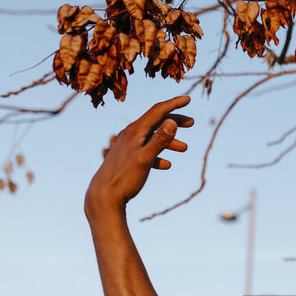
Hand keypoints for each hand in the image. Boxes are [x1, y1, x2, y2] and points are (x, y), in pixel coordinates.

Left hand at [85, 95, 193, 211]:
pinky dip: (158, 155)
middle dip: (174, 121)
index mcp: (135, 131)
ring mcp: (128, 146)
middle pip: (155, 122)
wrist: (103, 196)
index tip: (188, 99)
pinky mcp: (127, 158)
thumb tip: (172, 121)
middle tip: (192, 123)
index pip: (157, 111)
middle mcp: (130, 135)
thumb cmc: (124, 178)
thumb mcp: (145, 159)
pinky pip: (146, 151)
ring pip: (152, 137)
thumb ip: (159, 140)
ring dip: (169, 141)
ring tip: (184, 149)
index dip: (174, 104)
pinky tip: (166, 165)